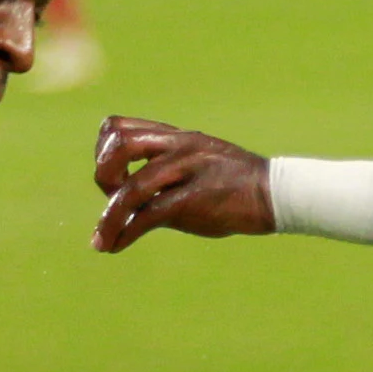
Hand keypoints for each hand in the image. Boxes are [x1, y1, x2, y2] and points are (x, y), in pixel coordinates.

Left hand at [91, 118, 271, 252]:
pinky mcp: (192, 201)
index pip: (118, 126)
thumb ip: (163, 172)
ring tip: (100, 240)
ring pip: (130, 188)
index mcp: (173, 136)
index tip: (112, 177)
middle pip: (118, 145)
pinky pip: (147, 215)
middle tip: (109, 198)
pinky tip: (115, 245)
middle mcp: (175, 147)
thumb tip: (129, 201)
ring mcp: (184, 171)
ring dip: (108, 218)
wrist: (272, 192)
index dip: (103, 151)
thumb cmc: (233, 183)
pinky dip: (124, 233)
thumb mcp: (195, 164)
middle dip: (103, 175)